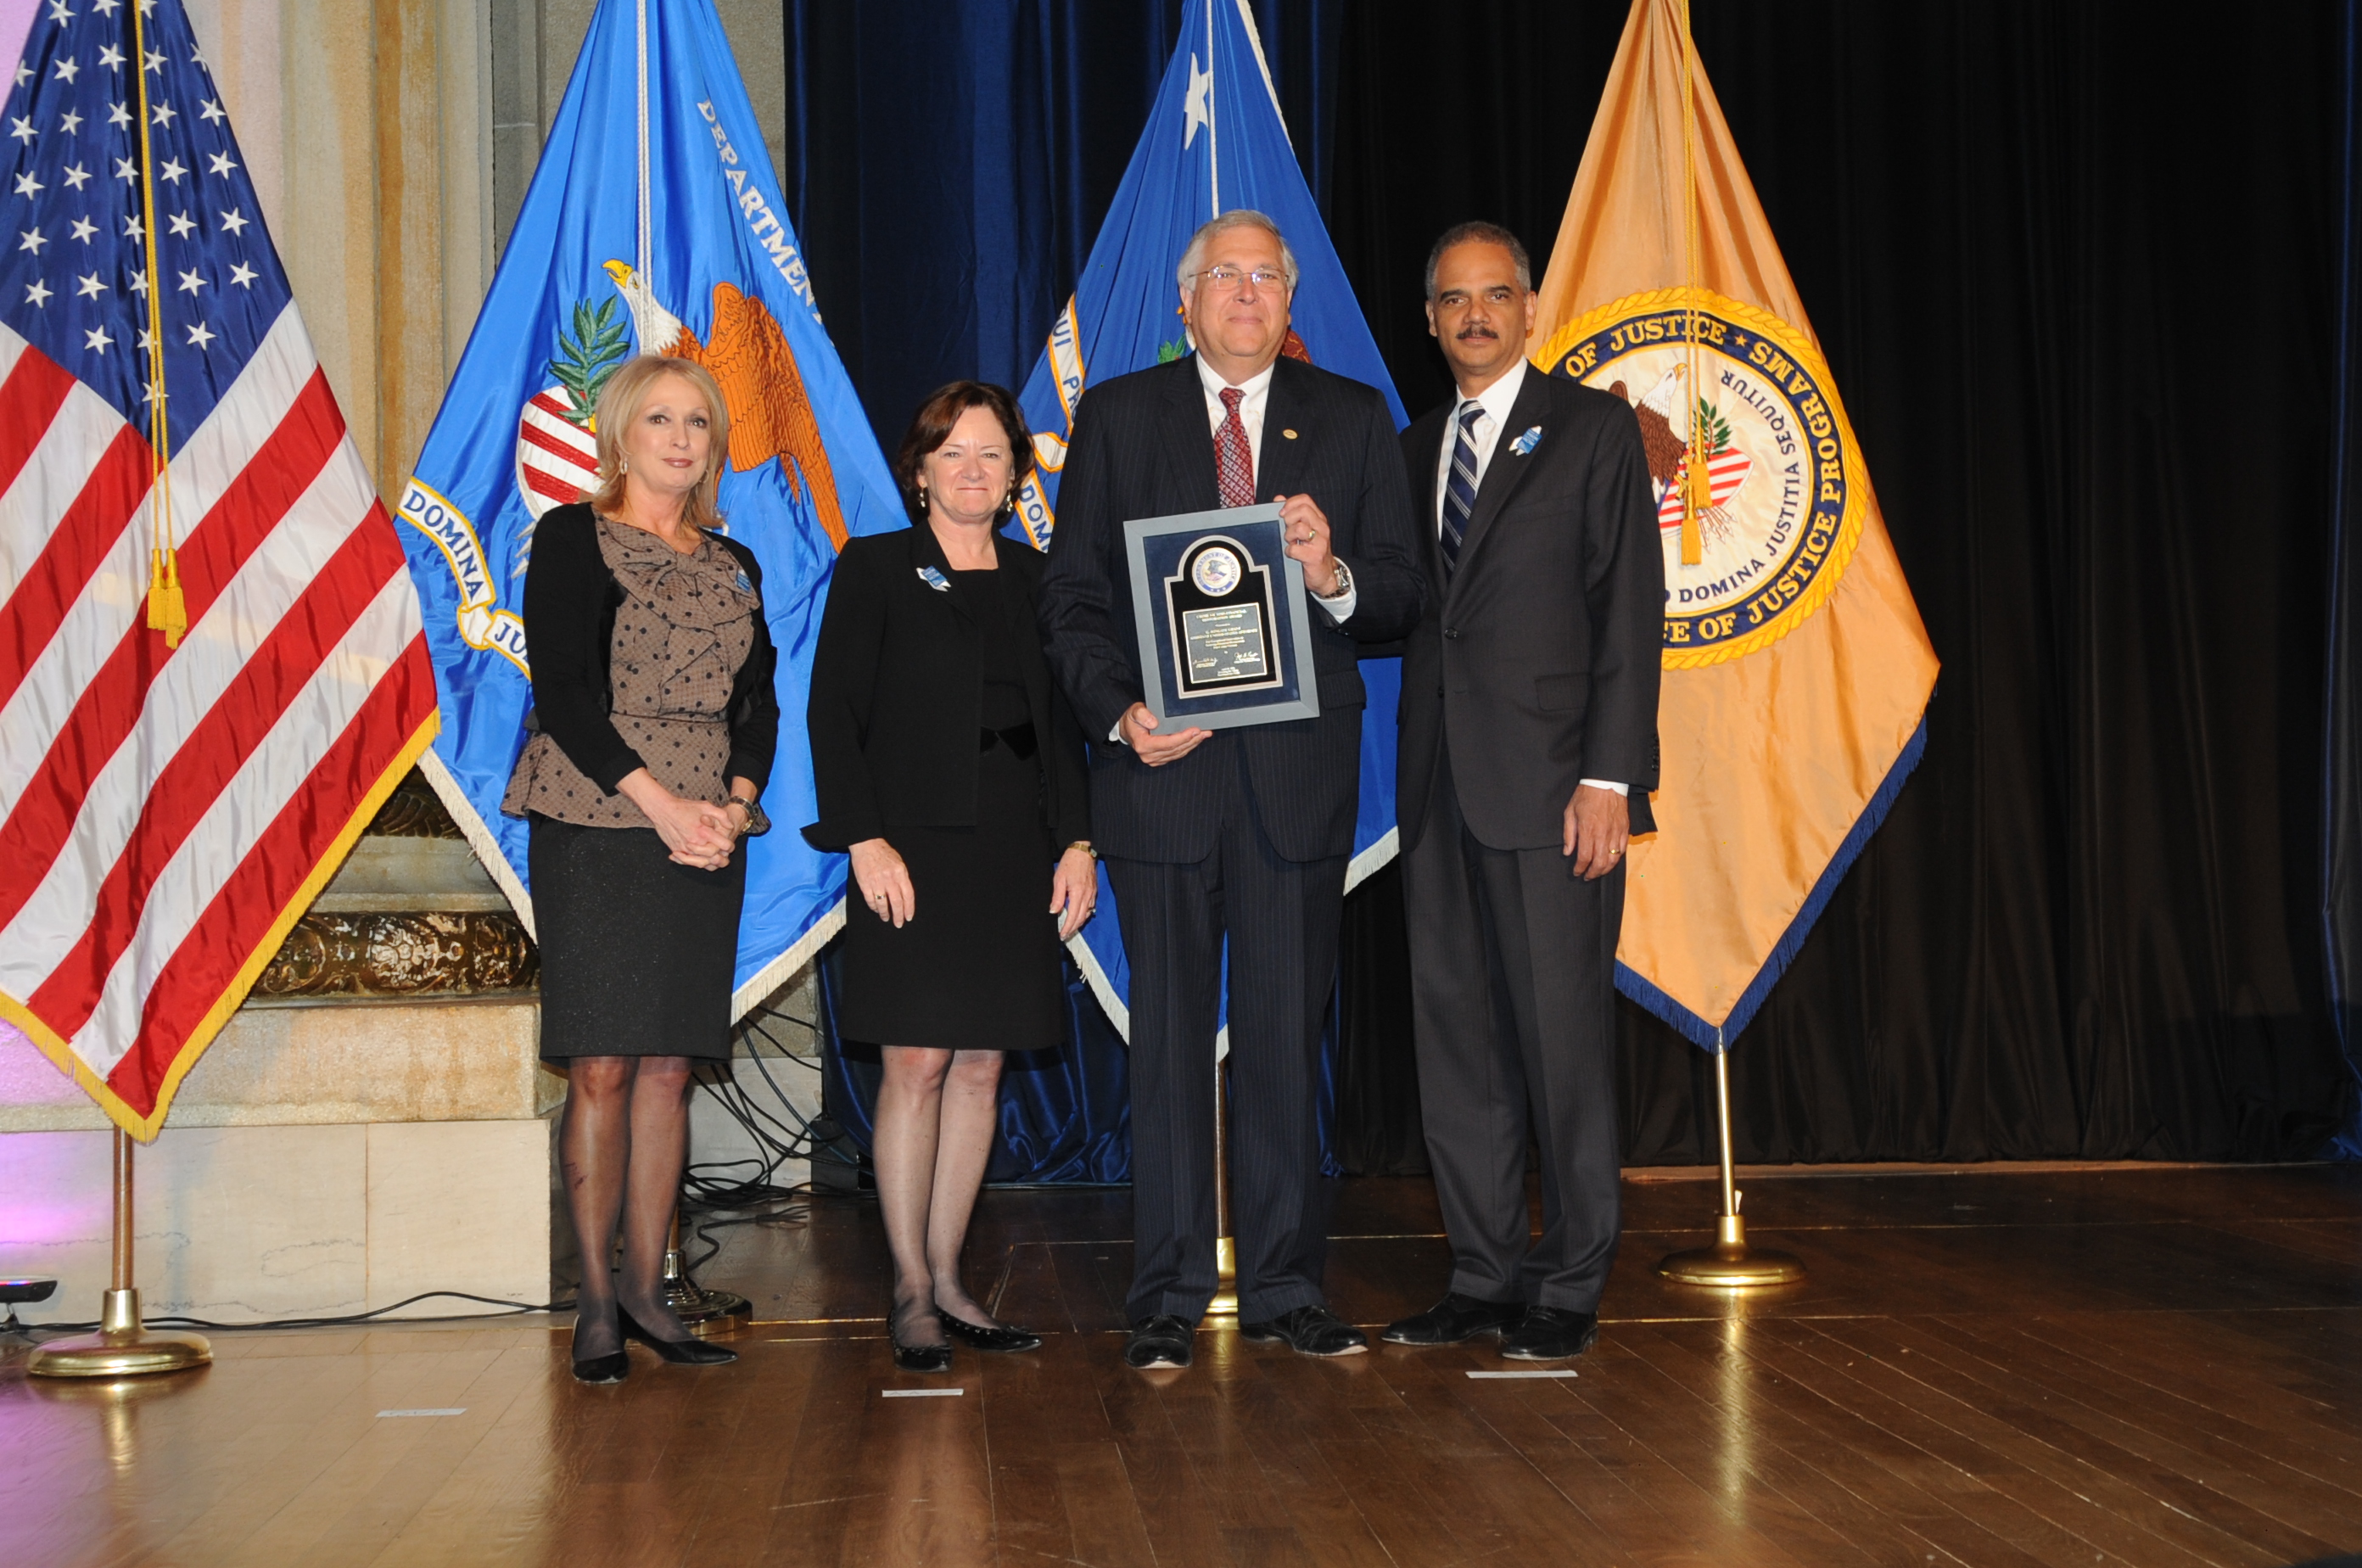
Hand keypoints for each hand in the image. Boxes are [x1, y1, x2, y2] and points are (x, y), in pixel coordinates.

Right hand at [619, 769, 735, 869]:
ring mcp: (684, 848)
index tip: (729, 845)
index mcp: (704, 832)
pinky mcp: (676, 850)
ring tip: (711, 857)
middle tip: (722, 853)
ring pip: (701, 863)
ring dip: (708, 862)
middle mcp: (695, 843)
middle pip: (713, 858)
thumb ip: (721, 815)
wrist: (662, 809)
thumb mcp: (706, 806)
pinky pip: (687, 862)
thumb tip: (730, 826)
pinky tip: (697, 857)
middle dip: (720, 857)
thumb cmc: (683, 807)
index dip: (729, 846)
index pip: (723, 846)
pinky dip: (693, 862)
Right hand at [849, 838, 914, 926]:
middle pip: (897, 902)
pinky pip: (870, 900)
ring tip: (886, 918)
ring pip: (883, 904)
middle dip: (898, 915)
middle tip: (899, 924)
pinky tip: (876, 910)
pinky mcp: (864, 883)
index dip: (909, 908)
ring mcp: (877, 882)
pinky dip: (874, 907)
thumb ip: (902, 878)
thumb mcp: (899, 862)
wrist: (866, 844)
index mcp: (901, 873)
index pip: (908, 895)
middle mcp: (890, 878)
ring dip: (885, 914)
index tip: (908, 917)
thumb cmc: (884, 852)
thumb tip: (905, 895)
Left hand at [1049, 847, 1098, 939]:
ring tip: (1070, 928)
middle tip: (1065, 935)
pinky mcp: (1094, 891)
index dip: (1067, 927)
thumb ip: (1057, 897)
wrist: (1082, 852)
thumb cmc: (1070, 863)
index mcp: (1078, 893)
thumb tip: (1054, 911)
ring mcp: (1092, 894)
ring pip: (1087, 914)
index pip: (1073, 916)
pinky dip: (1084, 914)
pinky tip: (1079, 916)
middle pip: (1081, 918)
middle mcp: (1087, 896)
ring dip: (1079, 923)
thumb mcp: (1059, 879)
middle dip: (1073, 929)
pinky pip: (1090, 907)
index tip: (1062, 935)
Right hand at [1119, 702, 1209, 766]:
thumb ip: (1143, 715)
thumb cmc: (1132, 720)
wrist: (1126, 729)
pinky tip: (1195, 740)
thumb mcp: (1134, 712)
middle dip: (1192, 740)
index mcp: (1143, 745)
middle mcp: (1149, 756)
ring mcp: (1154, 759)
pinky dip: (1187, 747)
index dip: (1182, 737)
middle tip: (1205, 732)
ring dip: (1192, 744)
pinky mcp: (1160, 759)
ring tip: (1204, 735)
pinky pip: (1176, 754)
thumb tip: (1154, 723)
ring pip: (1178, 753)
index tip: (1194, 730)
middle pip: (1175, 749)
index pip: (1167, 743)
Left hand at [1274, 492, 1338, 595]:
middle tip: (1287, 530)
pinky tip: (1292, 554)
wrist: (1325, 575)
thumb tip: (1279, 498)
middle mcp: (1322, 528)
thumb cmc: (1311, 551)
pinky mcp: (1315, 556)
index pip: (1305, 499)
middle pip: (1302, 510)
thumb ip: (1292, 513)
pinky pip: (1294, 549)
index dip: (1290, 504)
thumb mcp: (1303, 530)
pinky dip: (1289, 552)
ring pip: (1299, 528)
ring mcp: (1320, 542)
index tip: (1282, 514)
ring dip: (1288, 536)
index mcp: (1318, 519)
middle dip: (1288, 519)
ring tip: (1290, 542)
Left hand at [1563, 784, 1629, 880]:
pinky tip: (1610, 860)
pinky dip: (1616, 858)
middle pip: (1600, 863)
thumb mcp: (1570, 812)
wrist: (1606, 782)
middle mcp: (1602, 835)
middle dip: (1593, 874)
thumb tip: (1567, 851)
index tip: (1577, 872)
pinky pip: (1622, 850)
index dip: (1580, 869)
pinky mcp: (1624, 829)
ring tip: (1599, 872)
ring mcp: (1615, 833)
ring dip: (1605, 869)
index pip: (1584, 858)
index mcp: (1587, 831)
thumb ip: (1569, 834)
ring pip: (1613, 859)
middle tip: (1587, 876)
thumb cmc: (1586, 795)